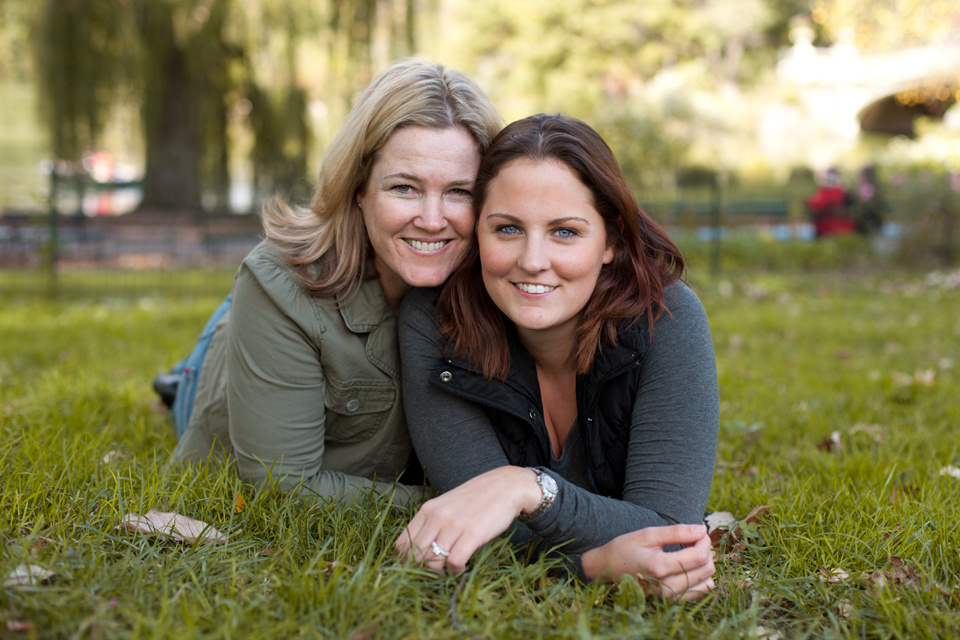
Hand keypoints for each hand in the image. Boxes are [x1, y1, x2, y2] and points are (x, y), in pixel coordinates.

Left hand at [395, 466, 542, 573]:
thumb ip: (432, 523)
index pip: (402, 544)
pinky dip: (455, 570)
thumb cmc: (476, 499)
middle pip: (414, 556)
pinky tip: (461, 567)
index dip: (405, 562)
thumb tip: (418, 550)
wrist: (505, 486)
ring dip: (438, 574)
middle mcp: (437, 517)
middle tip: (433, 575)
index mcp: (427, 510)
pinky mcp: (472, 534)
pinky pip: (454, 562)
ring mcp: (454, 525)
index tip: (416, 569)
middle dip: (420, 572)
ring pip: (432, 562)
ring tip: (447, 572)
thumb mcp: (447, 506)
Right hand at [582, 524, 714, 600]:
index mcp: (659, 567)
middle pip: (706, 569)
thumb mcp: (648, 534)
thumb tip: (702, 529)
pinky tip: (689, 564)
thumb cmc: (626, 548)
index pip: (698, 556)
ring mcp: (670, 596)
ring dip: (705, 564)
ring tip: (692, 551)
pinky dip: (701, 576)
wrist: (608, 569)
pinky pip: (700, 591)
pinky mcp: (672, 600)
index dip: (704, 540)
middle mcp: (666, 586)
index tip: (699, 530)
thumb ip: (676, 532)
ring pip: (707, 582)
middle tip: (695, 537)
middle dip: (706, 550)